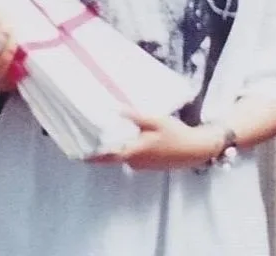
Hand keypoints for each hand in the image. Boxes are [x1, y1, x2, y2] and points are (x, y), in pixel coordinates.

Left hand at [91, 110, 220, 170]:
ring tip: (111, 131)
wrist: (196, 149)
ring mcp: (144, 165)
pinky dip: (130, 147)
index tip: (79, 156)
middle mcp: (137, 162)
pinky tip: (131, 136)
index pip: (108, 157)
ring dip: (119, 145)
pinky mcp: (151, 164)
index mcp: (135, 152)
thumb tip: (114, 110)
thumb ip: (134, 116)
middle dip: (105, 146)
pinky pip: (134, 156)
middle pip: (115, 154)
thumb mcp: (154, 120)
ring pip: (125, 154)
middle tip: (93, 133)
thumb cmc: (176, 134)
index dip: (93, 157)